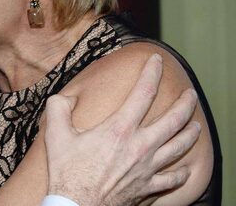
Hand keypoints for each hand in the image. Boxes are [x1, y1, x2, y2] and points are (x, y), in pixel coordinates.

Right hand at [44, 54, 199, 205]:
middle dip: (186, 103)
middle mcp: (140, 146)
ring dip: (190, 133)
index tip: (157, 60)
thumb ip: (59, 108)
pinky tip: (185, 168)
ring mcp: (147, 167)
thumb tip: (64, 98)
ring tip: (195, 125)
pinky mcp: (148, 186)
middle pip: (173, 120)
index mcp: (119, 128)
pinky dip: (181, 173)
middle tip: (191, 94)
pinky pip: (172, 179)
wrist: (76, 205)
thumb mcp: (55, 134)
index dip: (152, 73)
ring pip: (178, 147)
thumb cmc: (67, 171)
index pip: (144, 92)